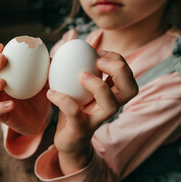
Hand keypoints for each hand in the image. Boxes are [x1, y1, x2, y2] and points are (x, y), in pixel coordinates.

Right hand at [0, 44, 50, 134]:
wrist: (42, 117)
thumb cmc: (40, 95)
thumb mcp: (46, 80)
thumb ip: (46, 68)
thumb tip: (48, 56)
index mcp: (4, 75)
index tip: (1, 46)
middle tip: (2, 59)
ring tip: (2, 82)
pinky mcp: (1, 116)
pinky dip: (0, 107)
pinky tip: (11, 104)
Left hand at [47, 50, 137, 173]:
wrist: (67, 141)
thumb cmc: (73, 110)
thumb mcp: (76, 87)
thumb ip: (76, 67)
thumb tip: (68, 40)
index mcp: (111, 94)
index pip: (127, 75)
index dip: (118, 60)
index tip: (99, 52)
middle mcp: (109, 107)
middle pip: (130, 89)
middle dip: (120, 70)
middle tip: (99, 60)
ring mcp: (96, 119)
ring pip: (112, 103)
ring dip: (99, 85)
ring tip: (81, 75)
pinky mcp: (80, 129)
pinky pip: (75, 113)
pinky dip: (63, 100)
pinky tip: (51, 92)